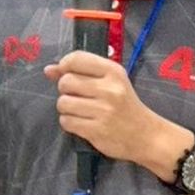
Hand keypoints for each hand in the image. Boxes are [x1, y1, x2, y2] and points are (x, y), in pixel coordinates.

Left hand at [43, 53, 184, 181]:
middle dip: (65, 90)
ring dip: (66, 108)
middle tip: (77, 96)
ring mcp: (103, 111)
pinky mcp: (97, 130)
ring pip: (63, 103)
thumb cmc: (124, 104)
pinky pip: (66, 121)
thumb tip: (49, 69)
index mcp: (113, 71)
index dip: (64, 65)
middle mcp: (109, 89)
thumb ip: (80, 72)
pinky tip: (82, 122)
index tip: (65, 73)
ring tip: (80, 110)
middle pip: (66, 82)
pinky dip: (69, 122)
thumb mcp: (109, 82)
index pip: (77, 59)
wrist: (145, 135)